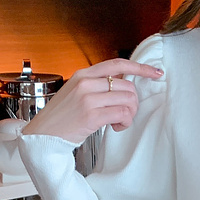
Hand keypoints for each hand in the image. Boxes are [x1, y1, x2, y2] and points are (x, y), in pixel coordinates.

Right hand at [20, 58, 163, 144]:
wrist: (44, 135)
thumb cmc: (63, 118)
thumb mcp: (77, 93)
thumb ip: (97, 86)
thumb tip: (124, 85)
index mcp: (83, 74)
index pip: (118, 64)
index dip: (140, 68)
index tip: (156, 73)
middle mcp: (85, 82)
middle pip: (128, 85)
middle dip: (133, 102)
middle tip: (125, 114)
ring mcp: (88, 98)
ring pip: (128, 99)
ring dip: (129, 114)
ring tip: (118, 122)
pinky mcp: (91, 115)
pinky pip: (122, 114)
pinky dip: (124, 122)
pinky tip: (115, 127)